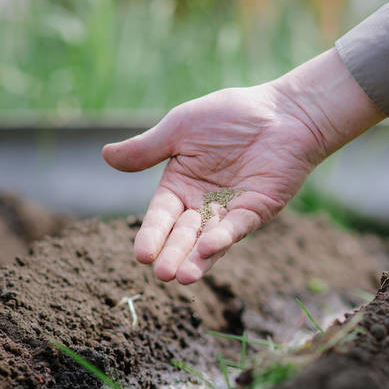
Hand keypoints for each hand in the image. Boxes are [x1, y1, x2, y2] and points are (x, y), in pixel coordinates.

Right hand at [103, 49, 383, 283]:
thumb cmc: (231, 115)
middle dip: (173, 253)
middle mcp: (203, 204)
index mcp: (180, 186)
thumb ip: (148, 148)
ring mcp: (231, 210)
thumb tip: (105, 156)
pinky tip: (210, 249)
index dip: (152, 235)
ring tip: (183, 276)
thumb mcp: (181, 128)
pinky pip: (238, 227)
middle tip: (162, 273)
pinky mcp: (257, 210)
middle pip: (183, 234)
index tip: (142, 255)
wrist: (282, 111)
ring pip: (209, 239)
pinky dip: (224, 238)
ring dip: (197, 258)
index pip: (161, 216)